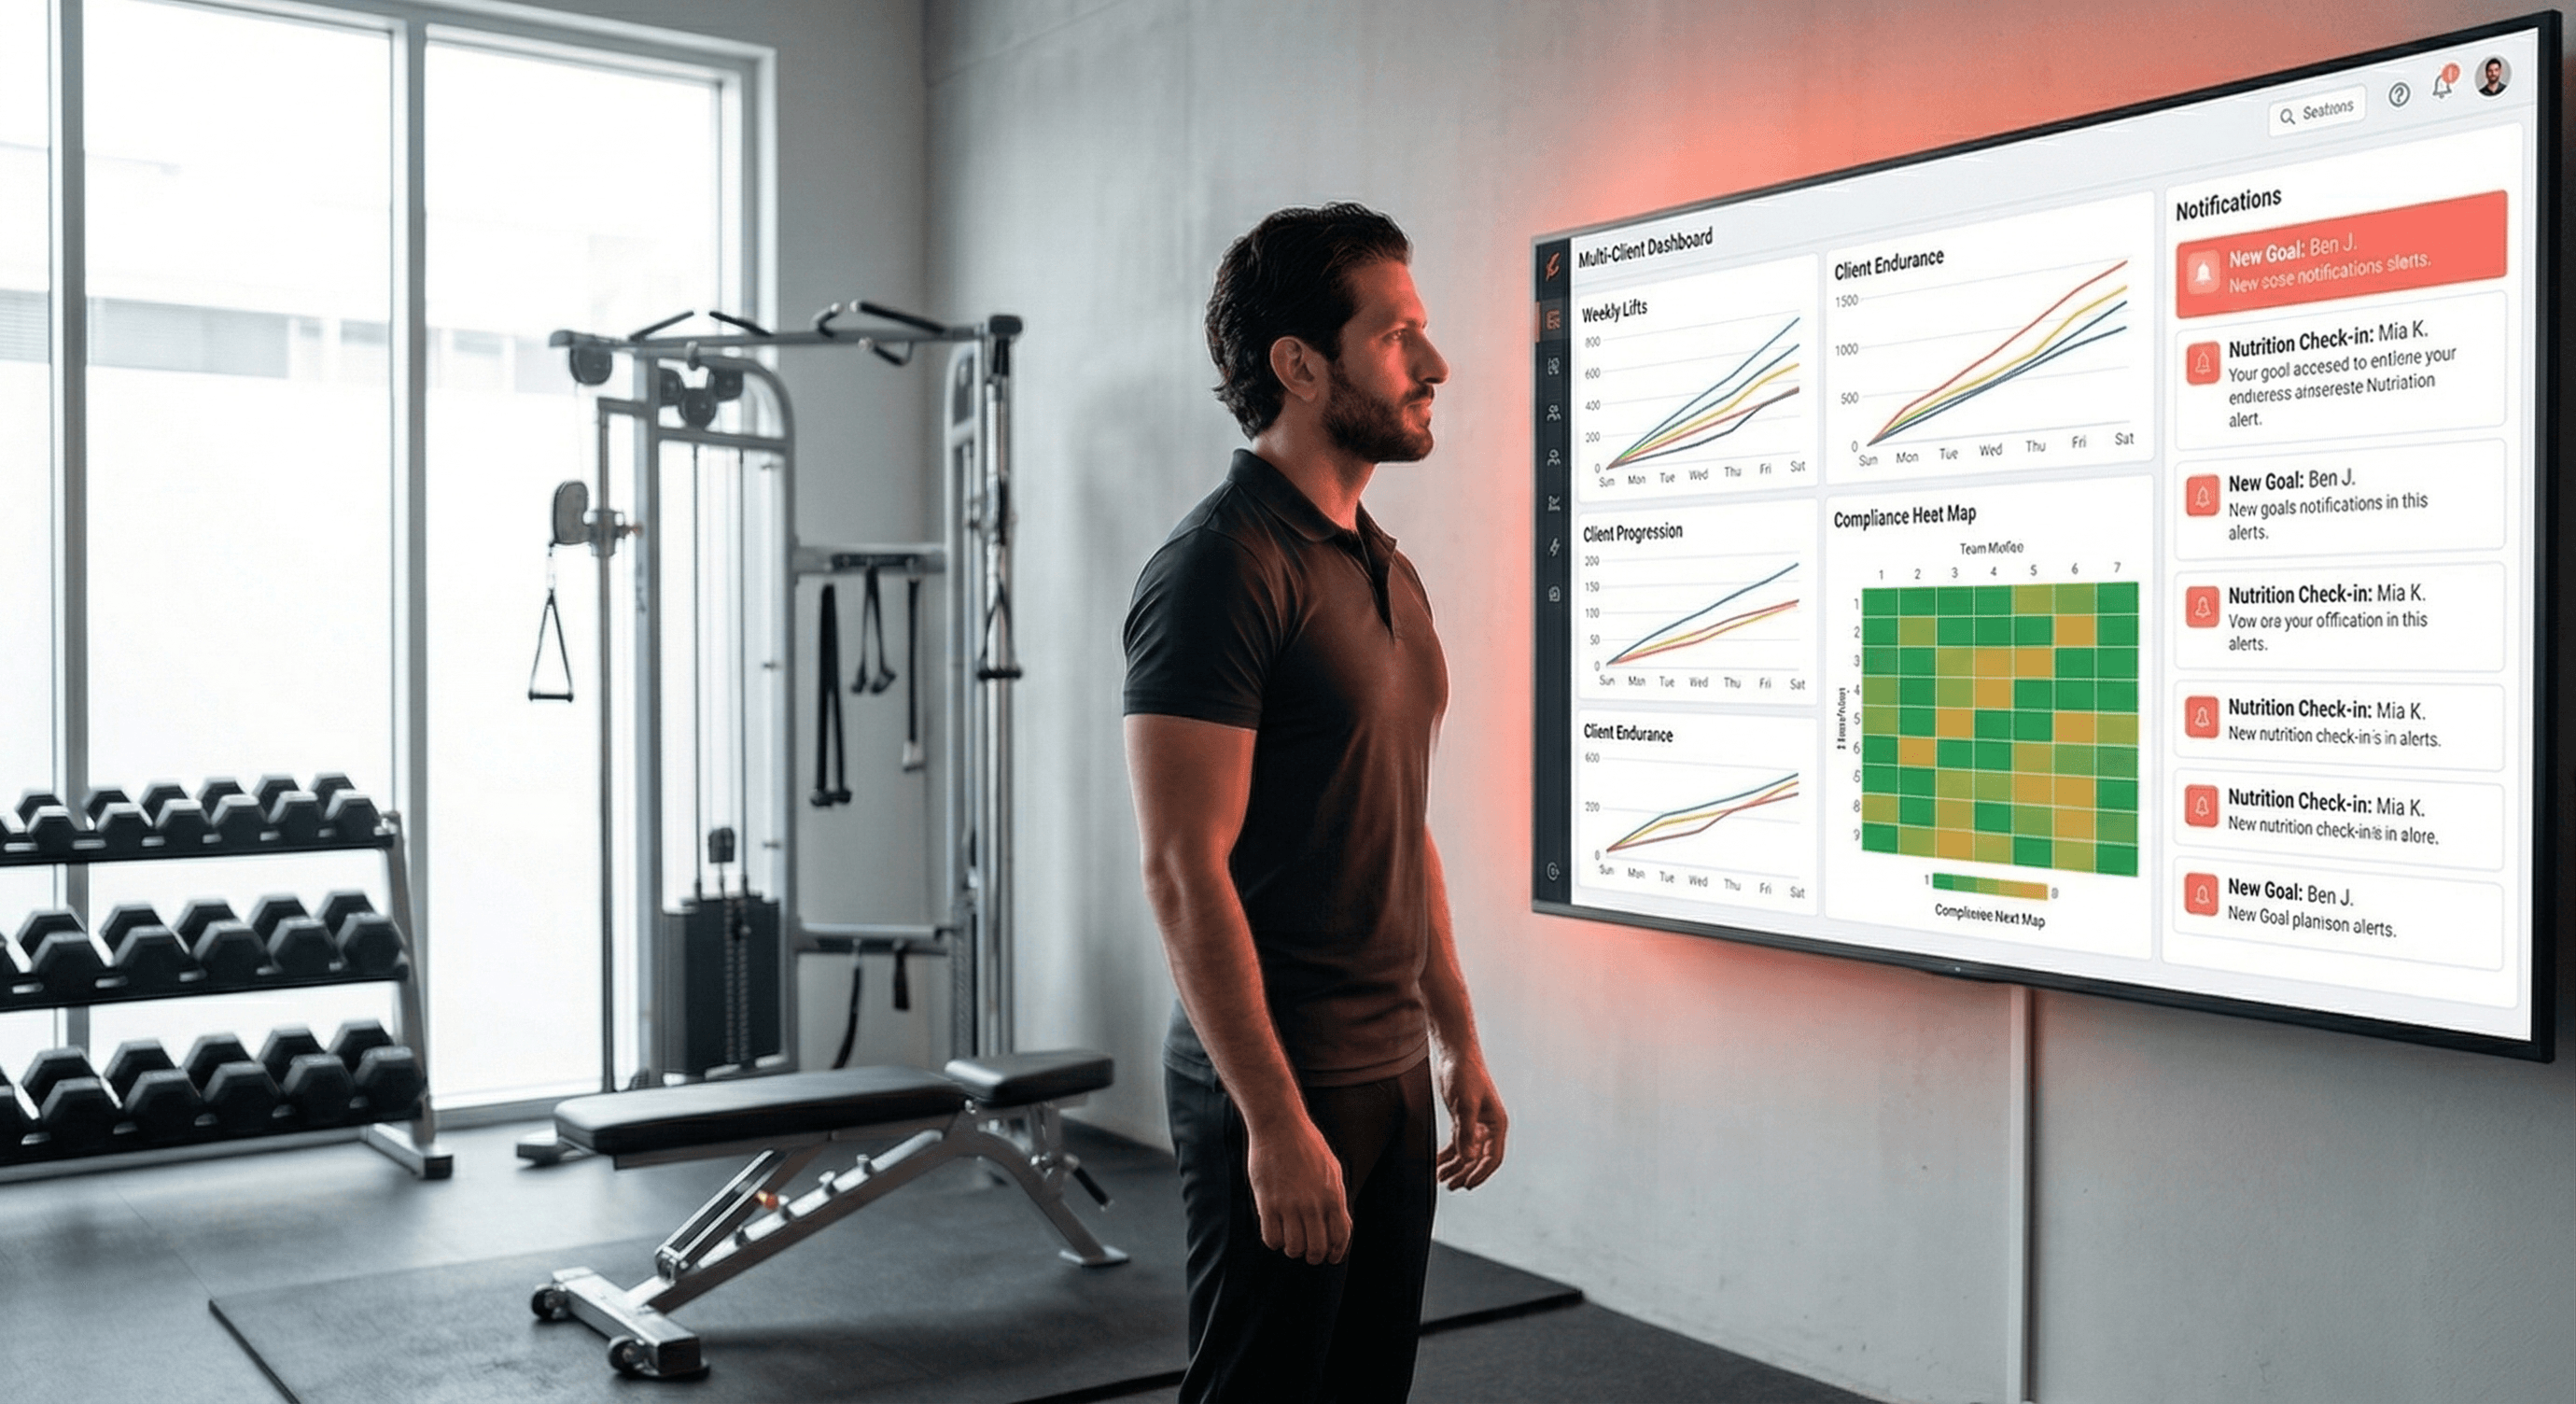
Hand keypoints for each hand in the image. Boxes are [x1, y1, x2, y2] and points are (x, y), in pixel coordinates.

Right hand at [1246, 1113, 1349, 1263]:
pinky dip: (1274, 1242)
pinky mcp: (1267, 1202)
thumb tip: (1339, 1223)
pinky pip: (1271, 1237)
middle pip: (1316, 1247)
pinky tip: (1274, 1232)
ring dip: (1293, 1249)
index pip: (1340, 1236)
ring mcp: (1290, 1204)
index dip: (1336, 1252)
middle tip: (1308, 1253)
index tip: (1331, 1258)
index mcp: (1333, 1195)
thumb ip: (1336, 1197)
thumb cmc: (1306, 1145)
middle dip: (1313, 1255)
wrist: (1280, 1125)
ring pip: (1294, 1247)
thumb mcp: (1332, 1169)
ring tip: (1290, 1241)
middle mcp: (1313, 1204)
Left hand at [1435, 1051, 1506, 1190]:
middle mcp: (1488, 1127)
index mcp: (1496, 1124)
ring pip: (1467, 1153)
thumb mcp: (1466, 1106)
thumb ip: (1467, 1133)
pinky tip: (1438, 1163)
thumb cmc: (1465, 1075)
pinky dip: (1448, 1155)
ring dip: (1455, 1167)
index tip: (1468, 1185)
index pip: (1493, 1158)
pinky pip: (1457, 1143)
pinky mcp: (1462, 1120)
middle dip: (1465, 1174)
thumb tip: (1468, 1158)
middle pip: (1479, 1159)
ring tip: (1442, 1179)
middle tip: (1451, 1186)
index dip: (1481, 1173)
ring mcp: (1475, 1124)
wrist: (1455, 1055)